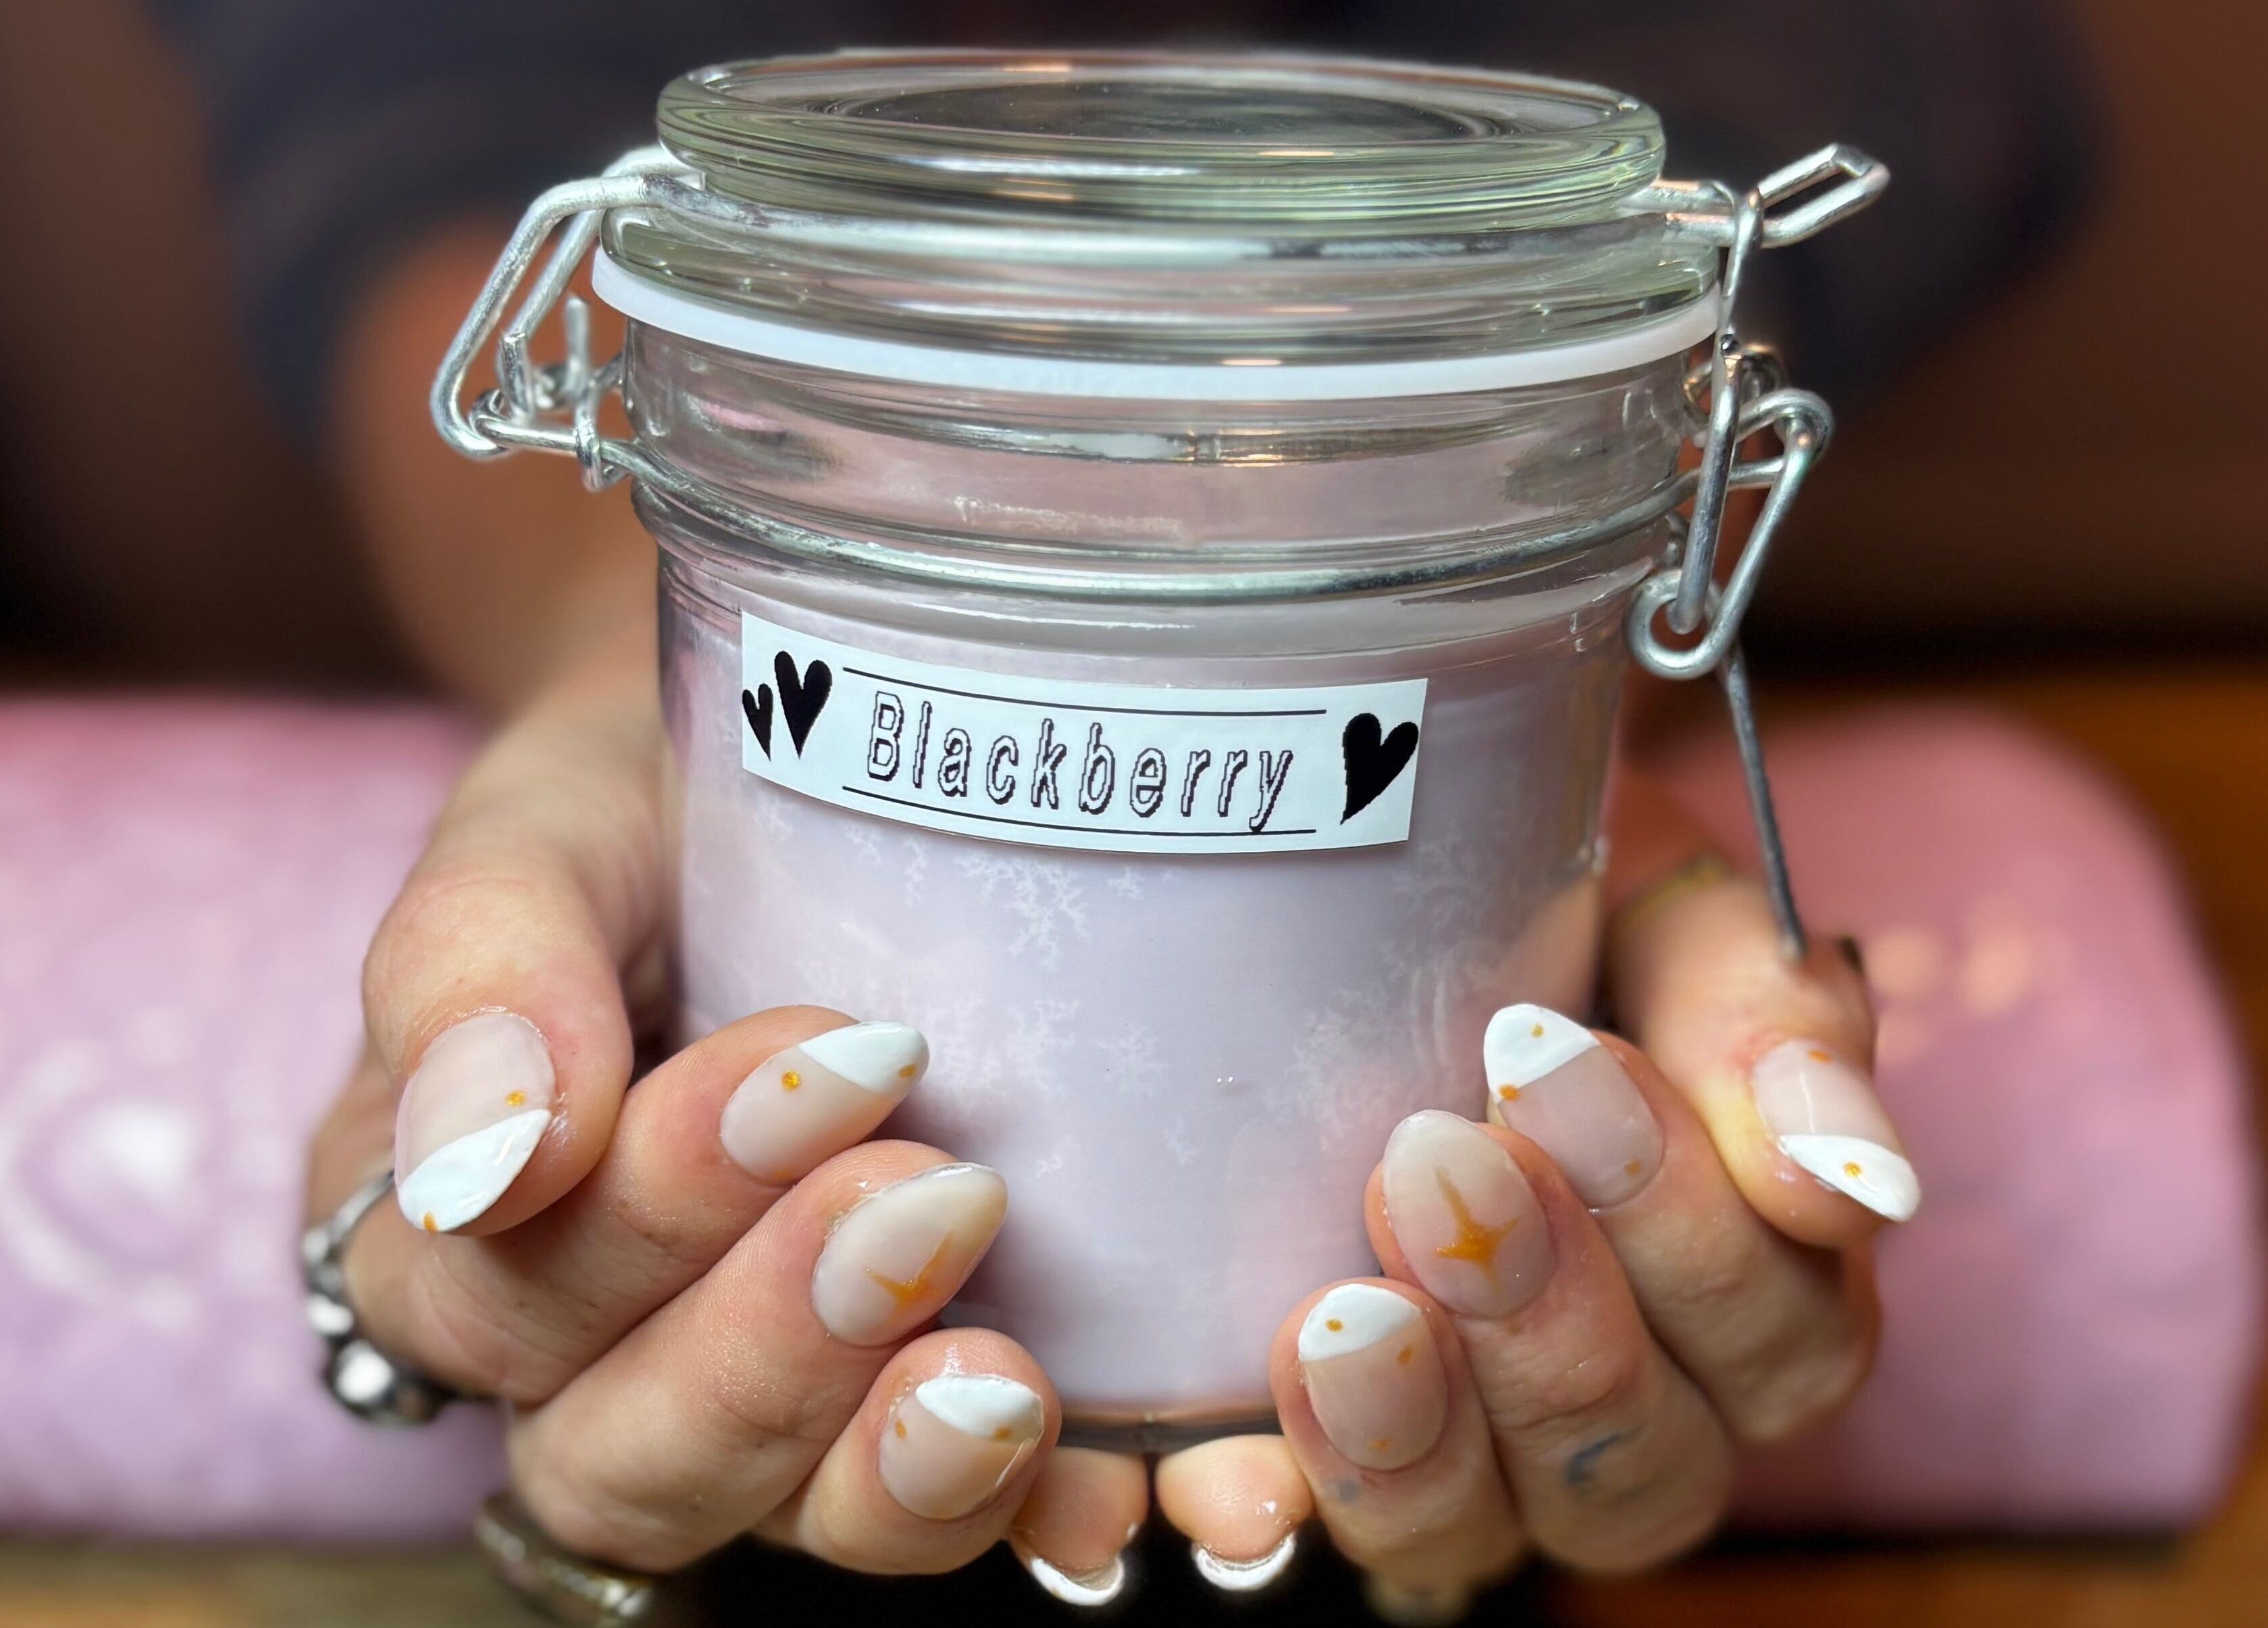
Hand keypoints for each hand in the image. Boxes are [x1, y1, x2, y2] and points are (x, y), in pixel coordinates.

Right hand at [303, 649, 1143, 1580]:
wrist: (819, 760)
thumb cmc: (653, 803)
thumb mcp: (543, 831)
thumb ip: (477, 968)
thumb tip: (486, 1162)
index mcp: (455, 1226)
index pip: (497, 1296)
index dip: (649, 1212)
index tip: (817, 1064)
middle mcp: (584, 1352)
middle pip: (619, 1456)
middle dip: (770, 1347)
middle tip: (927, 1192)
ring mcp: (749, 1393)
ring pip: (769, 1517)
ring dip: (884, 1463)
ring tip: (1004, 1370)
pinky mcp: (895, 1399)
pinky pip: (927, 1509)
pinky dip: (1011, 1505)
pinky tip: (1098, 1479)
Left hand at [1151, 771, 1905, 1616]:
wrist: (1369, 852)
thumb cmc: (1561, 887)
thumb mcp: (1670, 904)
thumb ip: (1771, 1022)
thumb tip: (1853, 1184)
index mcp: (1756, 1282)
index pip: (1780, 1337)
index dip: (1680, 1224)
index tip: (1550, 1058)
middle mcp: (1638, 1396)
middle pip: (1646, 1459)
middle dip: (1547, 1316)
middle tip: (1433, 1158)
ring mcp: (1482, 1444)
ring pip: (1493, 1527)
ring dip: (1424, 1432)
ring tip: (1345, 1319)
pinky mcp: (1341, 1443)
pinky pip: (1338, 1518)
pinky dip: (1295, 1489)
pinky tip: (1242, 1451)